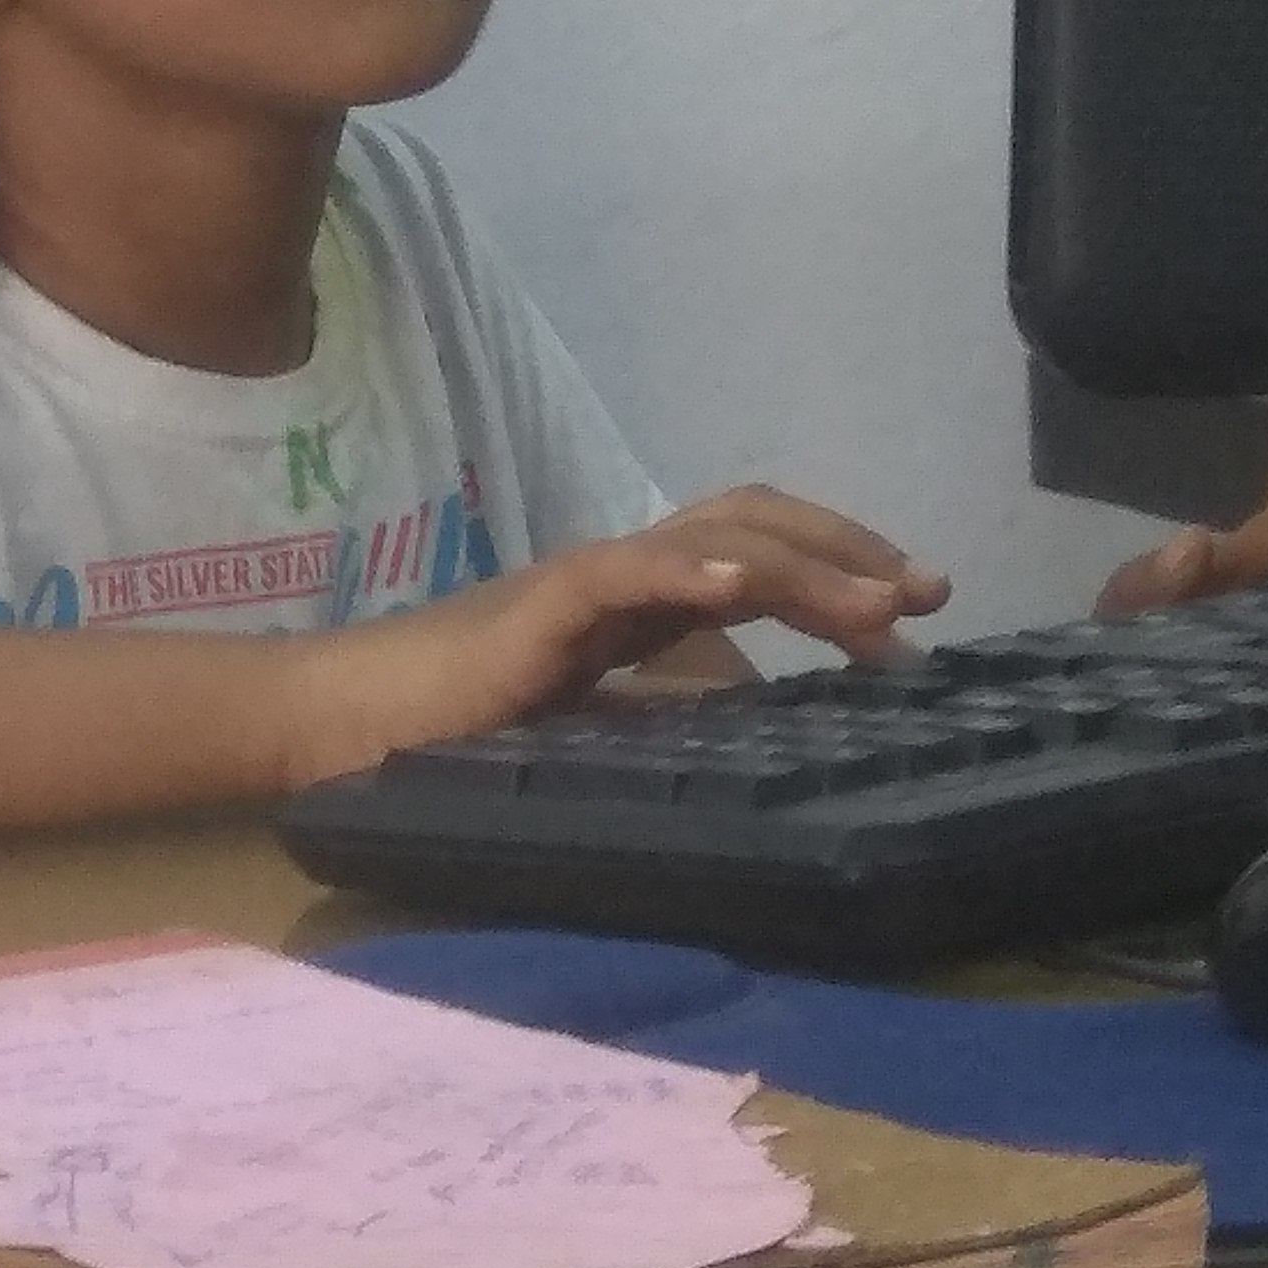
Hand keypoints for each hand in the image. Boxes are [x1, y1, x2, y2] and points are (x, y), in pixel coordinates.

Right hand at [281, 490, 949, 787]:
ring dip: (805, 566)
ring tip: (876, 602)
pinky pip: (625, 571)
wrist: (338, 721)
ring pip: (713, 538)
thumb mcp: (585, 734)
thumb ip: (653, 722)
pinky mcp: (539, 606)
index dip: (838, 565)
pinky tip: (743, 590)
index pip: (752, 552)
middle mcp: (621, 574)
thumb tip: (744, 746)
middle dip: (851, 549)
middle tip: (929, 595)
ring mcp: (583, 582)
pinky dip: (690, 572)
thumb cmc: (446, 733)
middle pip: (754, 521)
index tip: (913, 615)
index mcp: (635, 601)